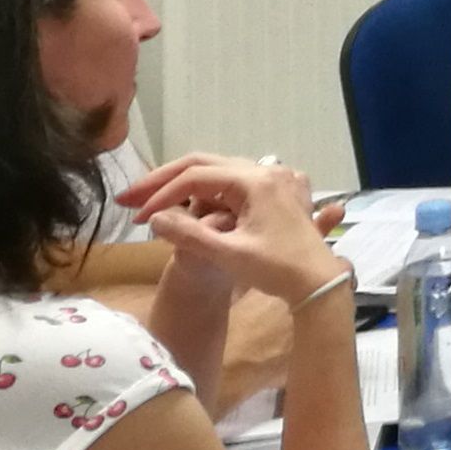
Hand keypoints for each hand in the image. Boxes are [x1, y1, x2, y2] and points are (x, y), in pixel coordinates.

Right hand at [122, 156, 349, 304]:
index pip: (196, 176)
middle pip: (205, 164)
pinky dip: (208, 191)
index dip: (162, 195)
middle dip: (165, 180)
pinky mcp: (278, 193)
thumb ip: (188, 235)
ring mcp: (275, 180)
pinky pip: (235, 183)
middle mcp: (267, 171)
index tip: (138, 218)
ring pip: (219, 172)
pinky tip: (187, 204)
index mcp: (256, 181)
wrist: (320, 284)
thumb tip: (154, 218)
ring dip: (185, 185)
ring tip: (152, 201)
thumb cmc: (277, 270)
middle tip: (130, 198)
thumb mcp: (228, 254)